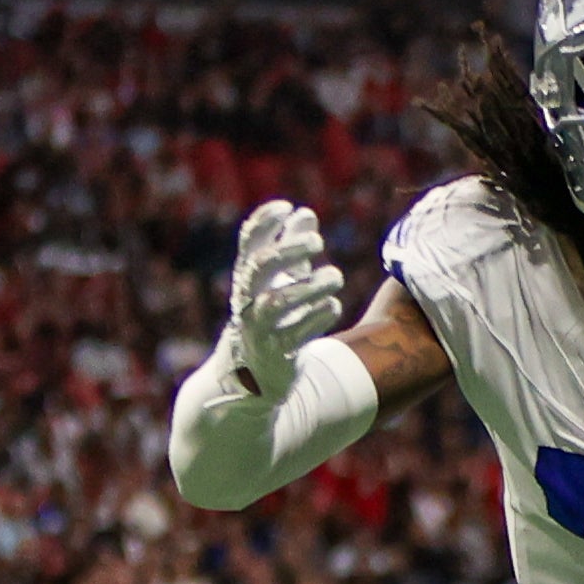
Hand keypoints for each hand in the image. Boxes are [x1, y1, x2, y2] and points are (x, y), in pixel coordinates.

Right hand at [225, 200, 343, 399]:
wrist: (251, 376)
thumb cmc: (268, 318)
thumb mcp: (278, 282)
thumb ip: (290, 248)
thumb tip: (303, 212)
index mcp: (247, 278)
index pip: (248, 242)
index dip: (264, 221)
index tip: (287, 207)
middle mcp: (248, 300)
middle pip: (259, 268)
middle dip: (287, 250)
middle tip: (317, 242)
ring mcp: (259, 328)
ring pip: (276, 303)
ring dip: (309, 286)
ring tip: (335, 276)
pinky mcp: (276, 354)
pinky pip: (295, 334)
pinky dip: (316, 317)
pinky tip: (333, 305)